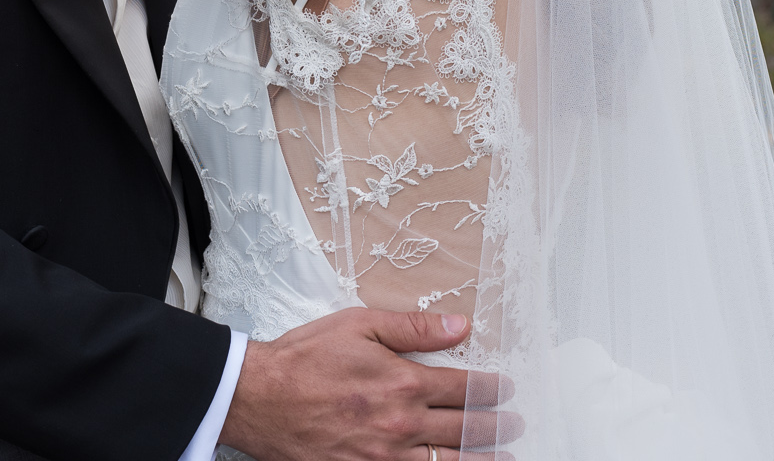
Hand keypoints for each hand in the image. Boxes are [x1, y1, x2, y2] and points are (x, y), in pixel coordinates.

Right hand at [218, 309, 519, 460]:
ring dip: (482, 459)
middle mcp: (400, 425)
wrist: (258, 398)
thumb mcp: (359, 325)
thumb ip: (413, 328)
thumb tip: (459, 326)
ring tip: (504, 457)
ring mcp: (384, 458)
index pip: (464, 389)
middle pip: (466, 430)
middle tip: (515, 424)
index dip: (492, 389)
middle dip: (497, 427)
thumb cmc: (304, 359)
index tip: (506, 388)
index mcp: (402, 383)